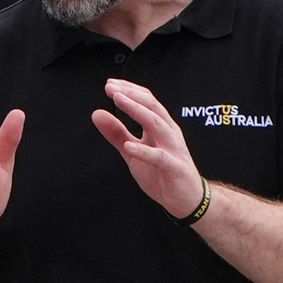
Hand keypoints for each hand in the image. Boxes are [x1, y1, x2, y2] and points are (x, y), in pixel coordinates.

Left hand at [91, 80, 204, 217]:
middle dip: (131, 95)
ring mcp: (174, 149)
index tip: (110, 84)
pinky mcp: (174, 167)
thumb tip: (97, 113)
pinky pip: (159, 157)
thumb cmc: (160, 172)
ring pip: (157, 124)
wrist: (186, 199)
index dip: (129, 90)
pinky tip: (129, 146)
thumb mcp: (132, 151)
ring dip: (137, 111)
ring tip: (119, 102)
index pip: (146, 101)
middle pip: (152, 106)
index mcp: (160, 126)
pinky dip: (144, 151)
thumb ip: (116, 133)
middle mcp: (169, 133)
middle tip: (111, 88)